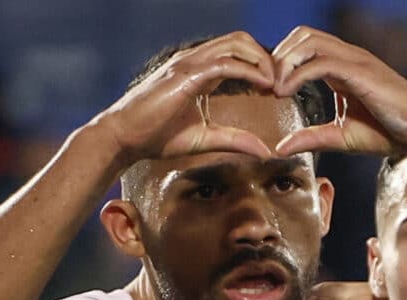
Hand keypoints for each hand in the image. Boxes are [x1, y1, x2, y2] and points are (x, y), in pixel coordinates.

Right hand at [98, 32, 276, 166]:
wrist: (124, 138)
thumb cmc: (156, 138)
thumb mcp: (204, 139)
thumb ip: (234, 140)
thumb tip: (264, 151)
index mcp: (200, 72)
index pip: (238, 54)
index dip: (261, 67)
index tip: (277, 89)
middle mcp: (195, 60)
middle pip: (241, 40)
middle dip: (266, 57)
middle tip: (282, 83)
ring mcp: (190, 63)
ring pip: (236, 44)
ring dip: (262, 61)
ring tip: (276, 84)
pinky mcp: (186, 74)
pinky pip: (225, 63)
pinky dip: (249, 71)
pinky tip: (263, 86)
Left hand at [270, 26, 406, 156]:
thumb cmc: (388, 133)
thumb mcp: (340, 136)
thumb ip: (310, 138)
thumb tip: (280, 148)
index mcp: (342, 66)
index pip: (304, 46)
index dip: (280, 62)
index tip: (265, 89)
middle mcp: (348, 56)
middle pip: (301, 34)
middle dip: (277, 56)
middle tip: (264, 86)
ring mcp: (355, 60)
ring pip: (308, 41)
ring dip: (284, 62)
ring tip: (273, 90)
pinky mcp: (361, 71)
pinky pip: (320, 62)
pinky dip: (297, 75)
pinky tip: (285, 94)